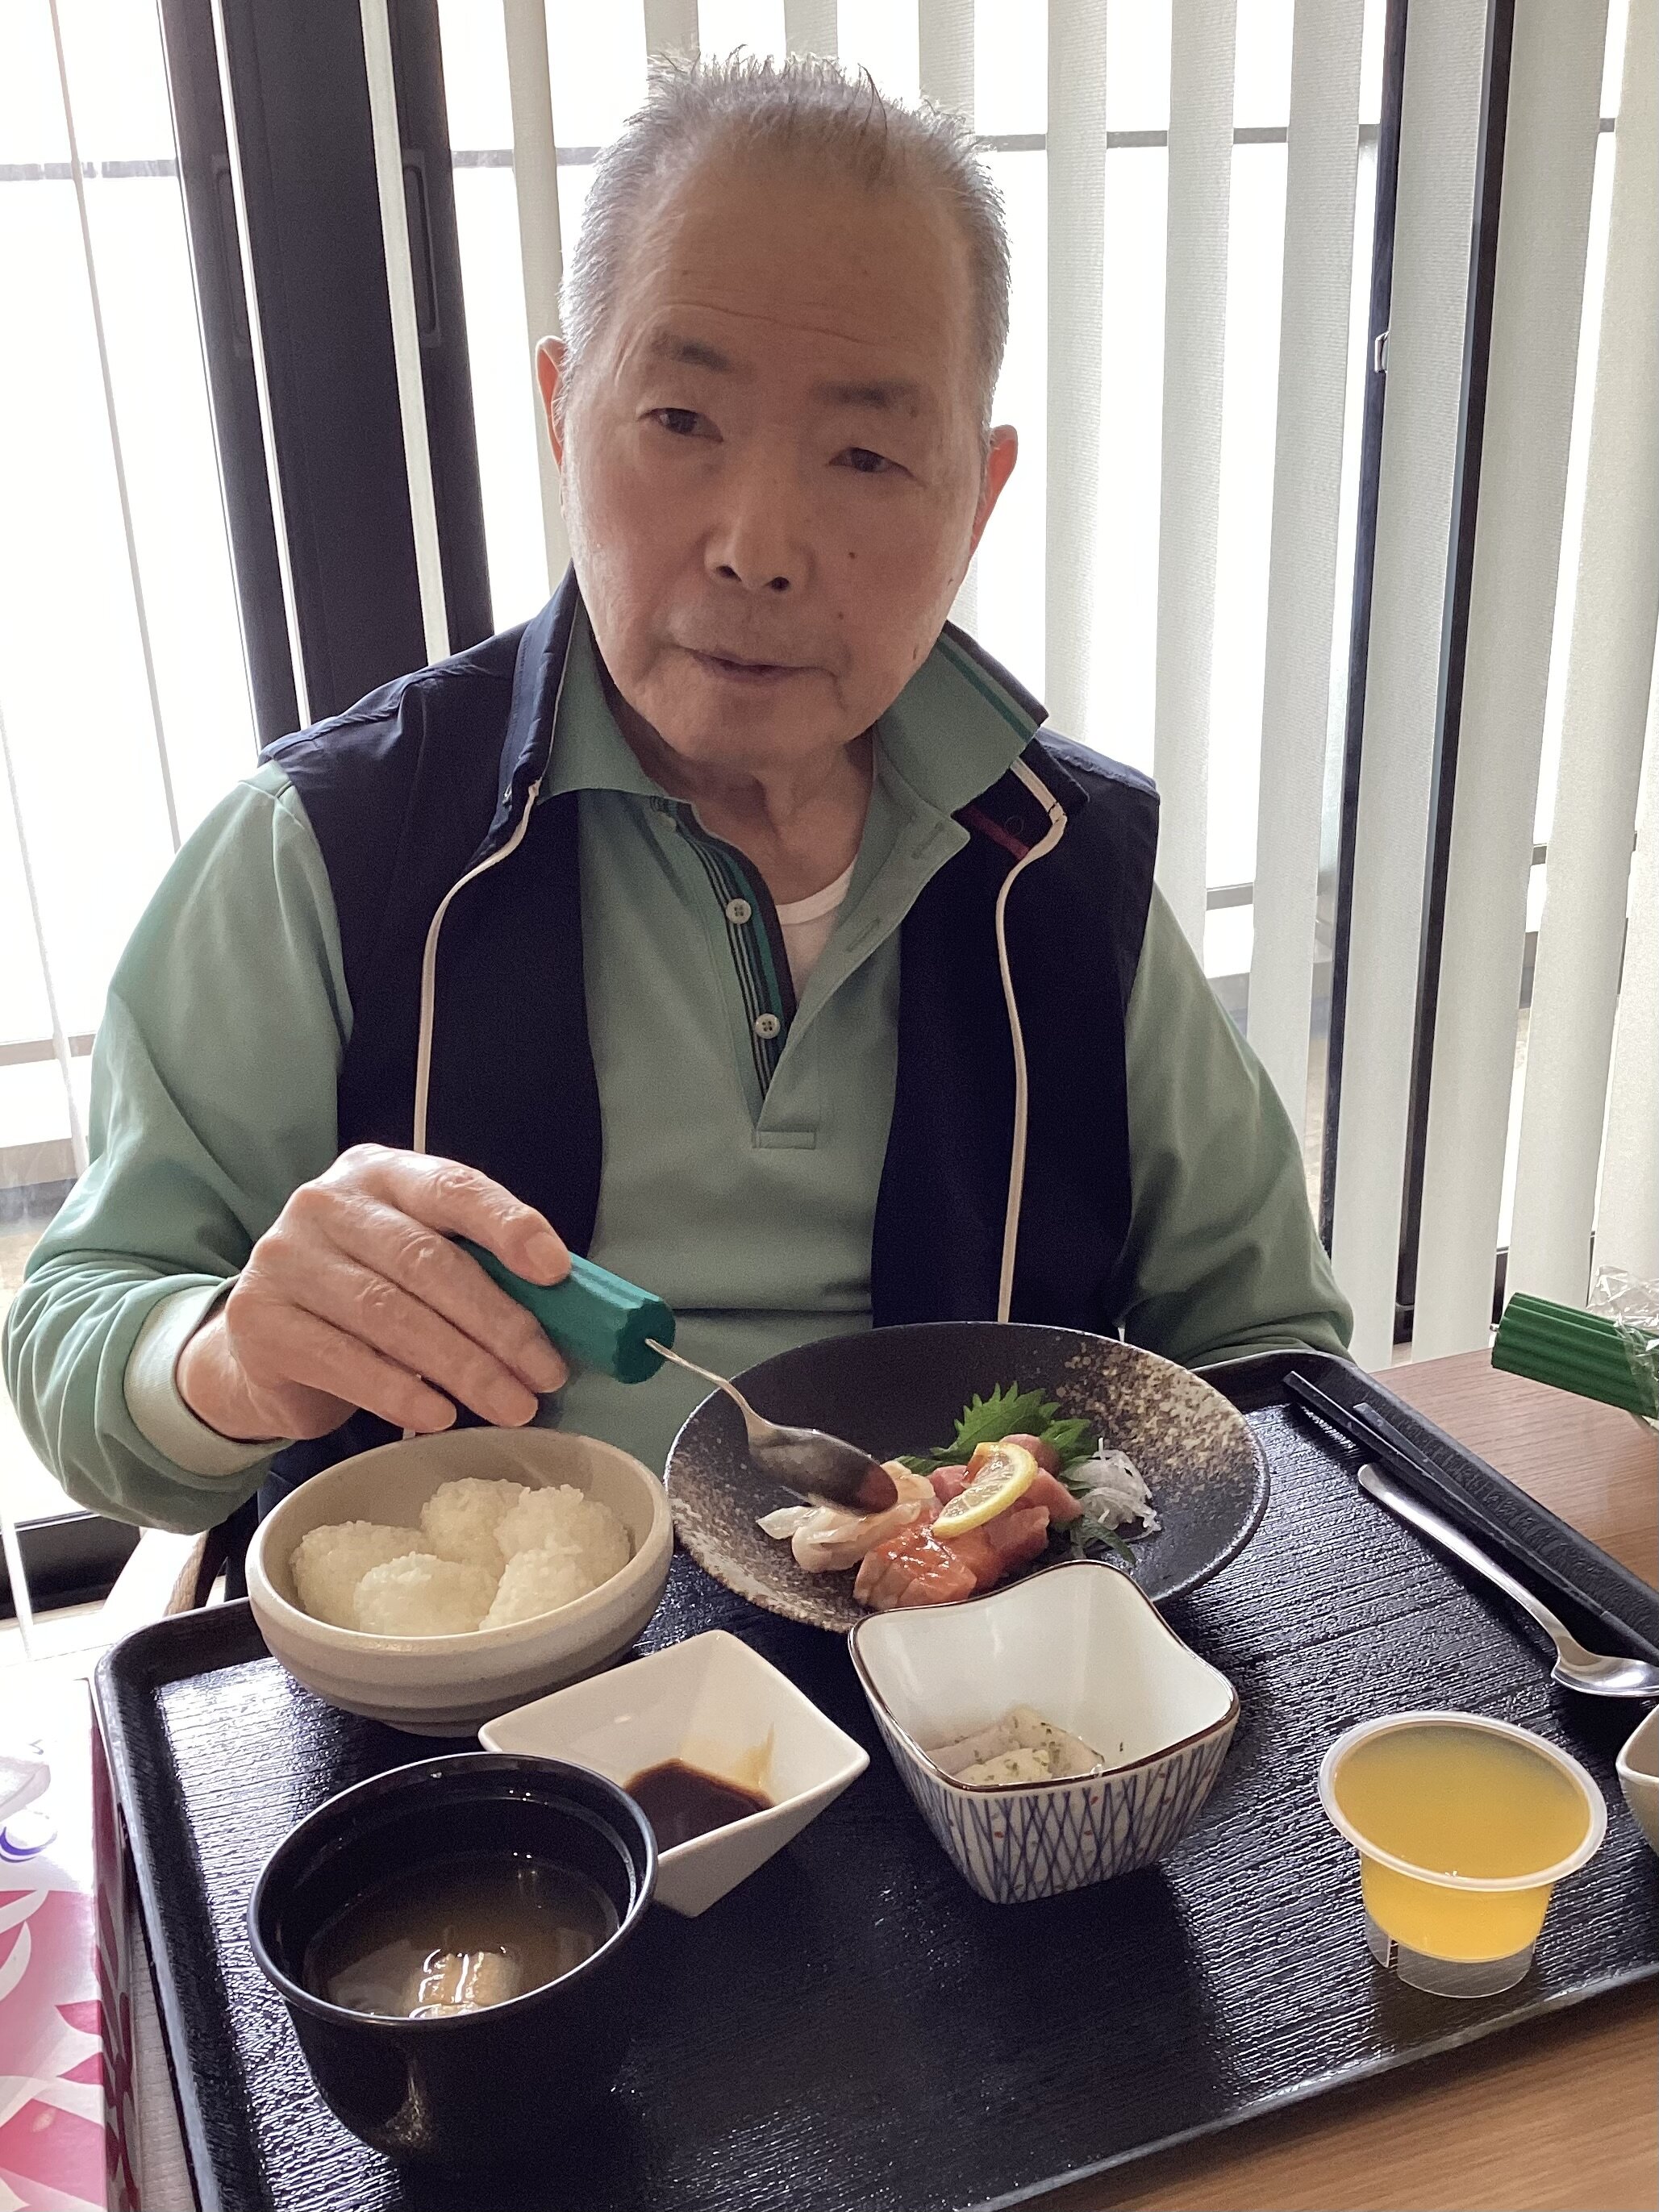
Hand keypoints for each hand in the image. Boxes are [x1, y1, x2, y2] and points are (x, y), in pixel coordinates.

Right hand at [176, 1146, 570, 1441]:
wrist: (264, 1340)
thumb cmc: (365, 1294)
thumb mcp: (417, 1261)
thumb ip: (478, 1266)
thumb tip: (569, 1308)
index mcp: (381, 1174)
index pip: (453, 1188)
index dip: (508, 1226)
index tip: (556, 1271)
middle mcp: (327, 1203)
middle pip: (428, 1262)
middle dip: (499, 1324)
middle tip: (546, 1374)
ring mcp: (286, 1259)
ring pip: (392, 1315)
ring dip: (463, 1367)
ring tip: (512, 1405)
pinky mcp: (261, 1320)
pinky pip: (345, 1360)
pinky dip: (401, 1391)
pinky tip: (441, 1415)